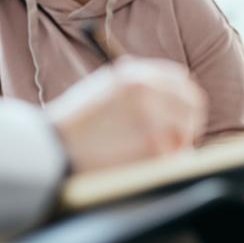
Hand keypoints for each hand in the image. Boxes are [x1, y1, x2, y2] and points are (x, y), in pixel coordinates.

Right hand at [48, 57, 206, 172]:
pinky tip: (148, 167)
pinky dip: (168, 164)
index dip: (185, 97)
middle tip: (179, 138)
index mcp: (135, 75)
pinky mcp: (155, 149)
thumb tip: (173, 93)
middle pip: (192, 105)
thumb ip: (138, 86)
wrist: (50, 150)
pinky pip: (176, 157)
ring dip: (178, 145)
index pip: (181, 80)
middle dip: (187, 122)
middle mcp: (148, 93)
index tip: (183, 111)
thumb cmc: (75, 124)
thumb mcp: (105, 88)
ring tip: (155, 155)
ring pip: (187, 132)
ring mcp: (154, 121)